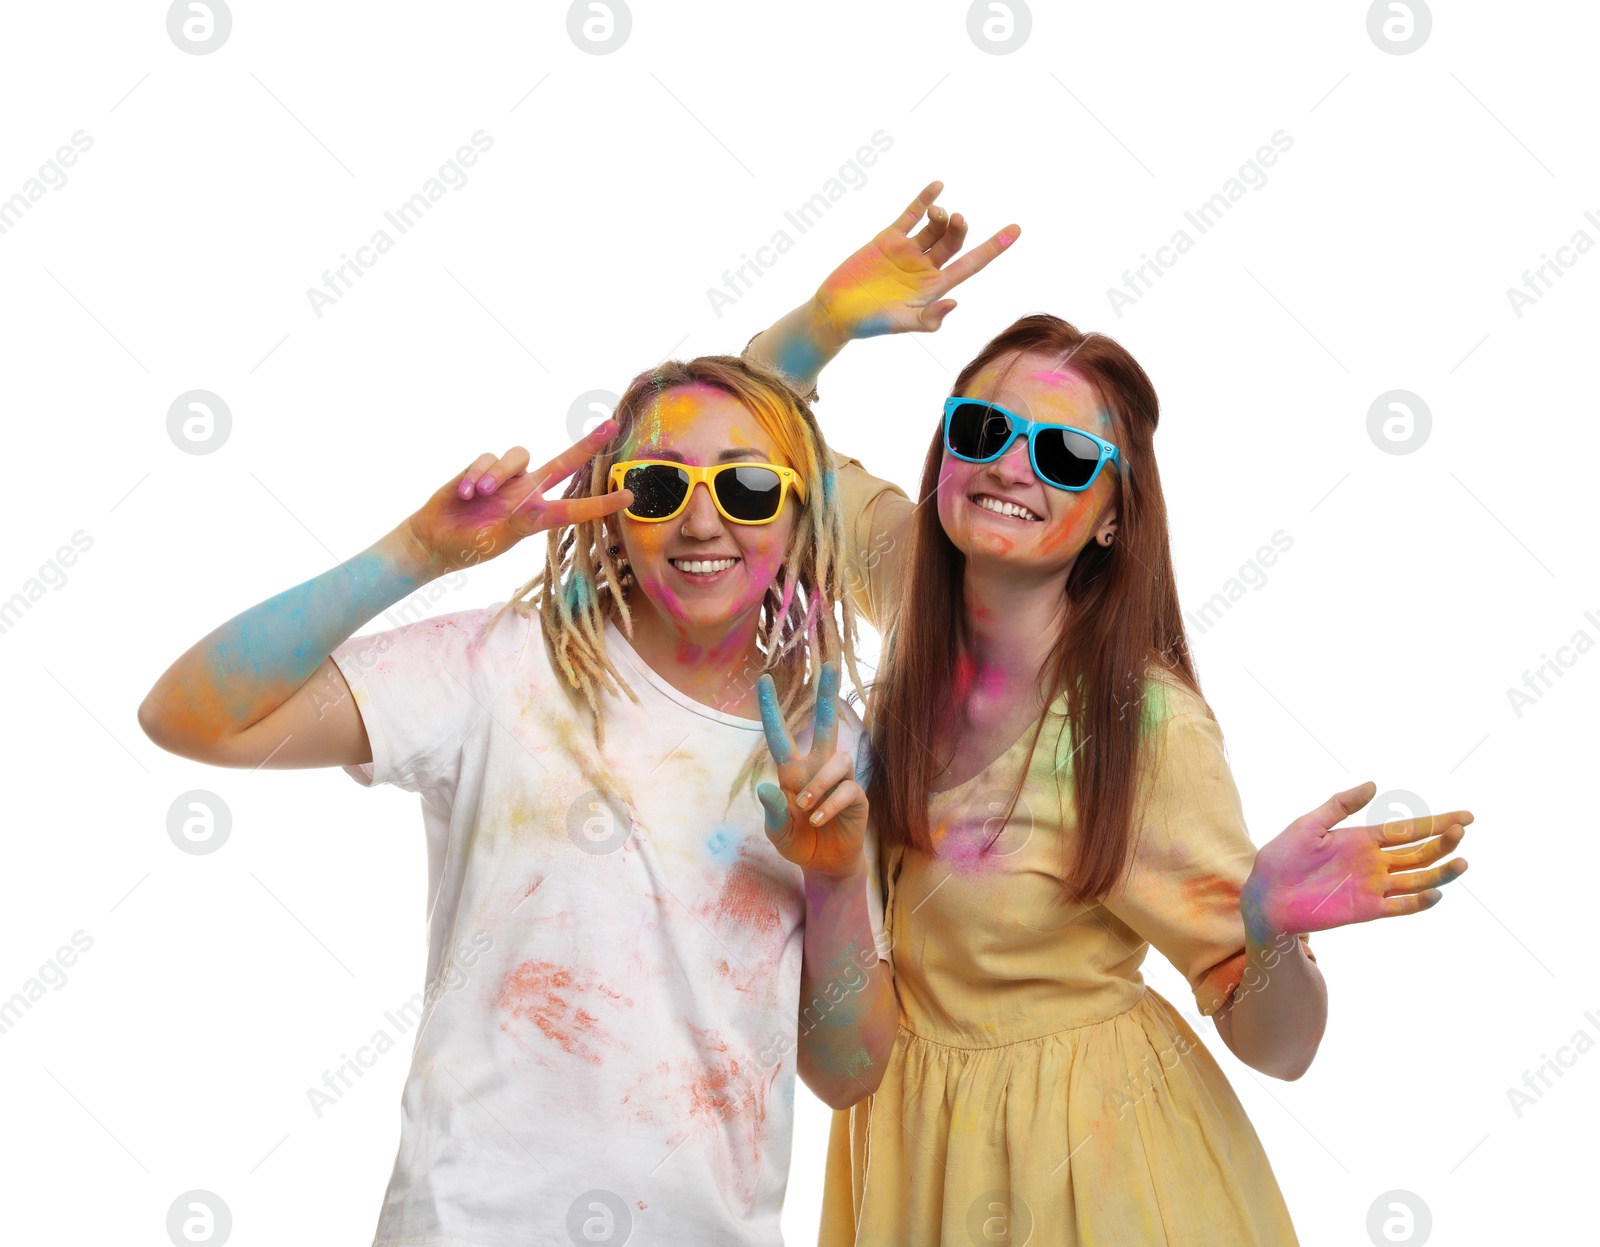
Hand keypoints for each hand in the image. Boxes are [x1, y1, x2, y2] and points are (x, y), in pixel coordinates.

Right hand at [402, 421, 632, 575]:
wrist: (434, 539)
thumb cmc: (469, 546)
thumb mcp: (499, 540)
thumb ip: (518, 523)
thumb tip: (535, 509)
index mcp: (536, 516)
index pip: (575, 507)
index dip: (601, 503)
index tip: (629, 497)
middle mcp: (527, 492)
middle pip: (564, 462)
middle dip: (588, 444)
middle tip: (613, 425)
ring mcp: (507, 478)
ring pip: (519, 455)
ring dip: (498, 473)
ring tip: (479, 495)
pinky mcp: (483, 468)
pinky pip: (488, 459)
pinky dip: (477, 475)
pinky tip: (465, 493)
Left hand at [756, 662, 867, 881]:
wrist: (824, 864)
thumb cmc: (798, 841)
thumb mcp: (777, 831)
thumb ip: (772, 812)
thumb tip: (767, 787)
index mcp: (791, 771)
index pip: (779, 735)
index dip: (770, 708)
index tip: (762, 679)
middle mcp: (816, 768)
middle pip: (825, 723)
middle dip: (827, 694)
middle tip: (830, 665)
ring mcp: (838, 780)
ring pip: (838, 759)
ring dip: (818, 786)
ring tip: (805, 810)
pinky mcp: (857, 796)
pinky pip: (847, 789)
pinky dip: (830, 805)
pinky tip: (819, 821)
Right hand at [811, 180, 1019, 341]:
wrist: (835, 310)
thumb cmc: (869, 323)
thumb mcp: (902, 324)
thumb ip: (929, 318)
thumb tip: (955, 301)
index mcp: (934, 287)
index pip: (972, 264)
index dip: (994, 247)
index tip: (1016, 230)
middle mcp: (925, 266)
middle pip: (954, 241)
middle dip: (959, 228)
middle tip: (957, 219)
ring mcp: (908, 250)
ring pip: (934, 227)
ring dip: (942, 215)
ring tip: (941, 213)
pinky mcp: (888, 238)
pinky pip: (911, 214)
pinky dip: (924, 200)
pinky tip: (938, 186)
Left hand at [1242, 781, 1470, 939]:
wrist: (1266, 895)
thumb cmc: (1282, 857)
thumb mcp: (1309, 825)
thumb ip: (1340, 806)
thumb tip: (1374, 785)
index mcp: (1362, 838)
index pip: (1409, 829)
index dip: (1438, 822)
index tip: (1467, 816)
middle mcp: (1374, 862)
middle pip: (1419, 852)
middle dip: (1443, 841)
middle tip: (1461, 831)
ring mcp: (1372, 886)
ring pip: (1417, 879)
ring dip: (1440, 872)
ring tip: (1461, 862)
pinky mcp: (1366, 909)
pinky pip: (1399, 906)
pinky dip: (1418, 901)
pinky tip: (1435, 893)